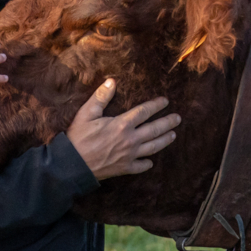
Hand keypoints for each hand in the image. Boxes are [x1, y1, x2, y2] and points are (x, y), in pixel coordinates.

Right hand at [66, 79, 181, 179]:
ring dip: (164, 140)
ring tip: (173, 135)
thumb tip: (112, 81)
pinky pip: (141, 166)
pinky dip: (147, 163)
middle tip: (177, 118)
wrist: (73, 164)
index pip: (144, 112)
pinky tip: (150, 162)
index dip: (156, 105)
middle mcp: (130, 140)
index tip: (165, 101)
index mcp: (122, 124)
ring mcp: (129, 155)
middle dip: (168, 123)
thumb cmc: (78, 137)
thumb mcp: (87, 113)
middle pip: (154, 129)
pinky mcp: (125, 168)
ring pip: (153, 147)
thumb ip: (101, 97)